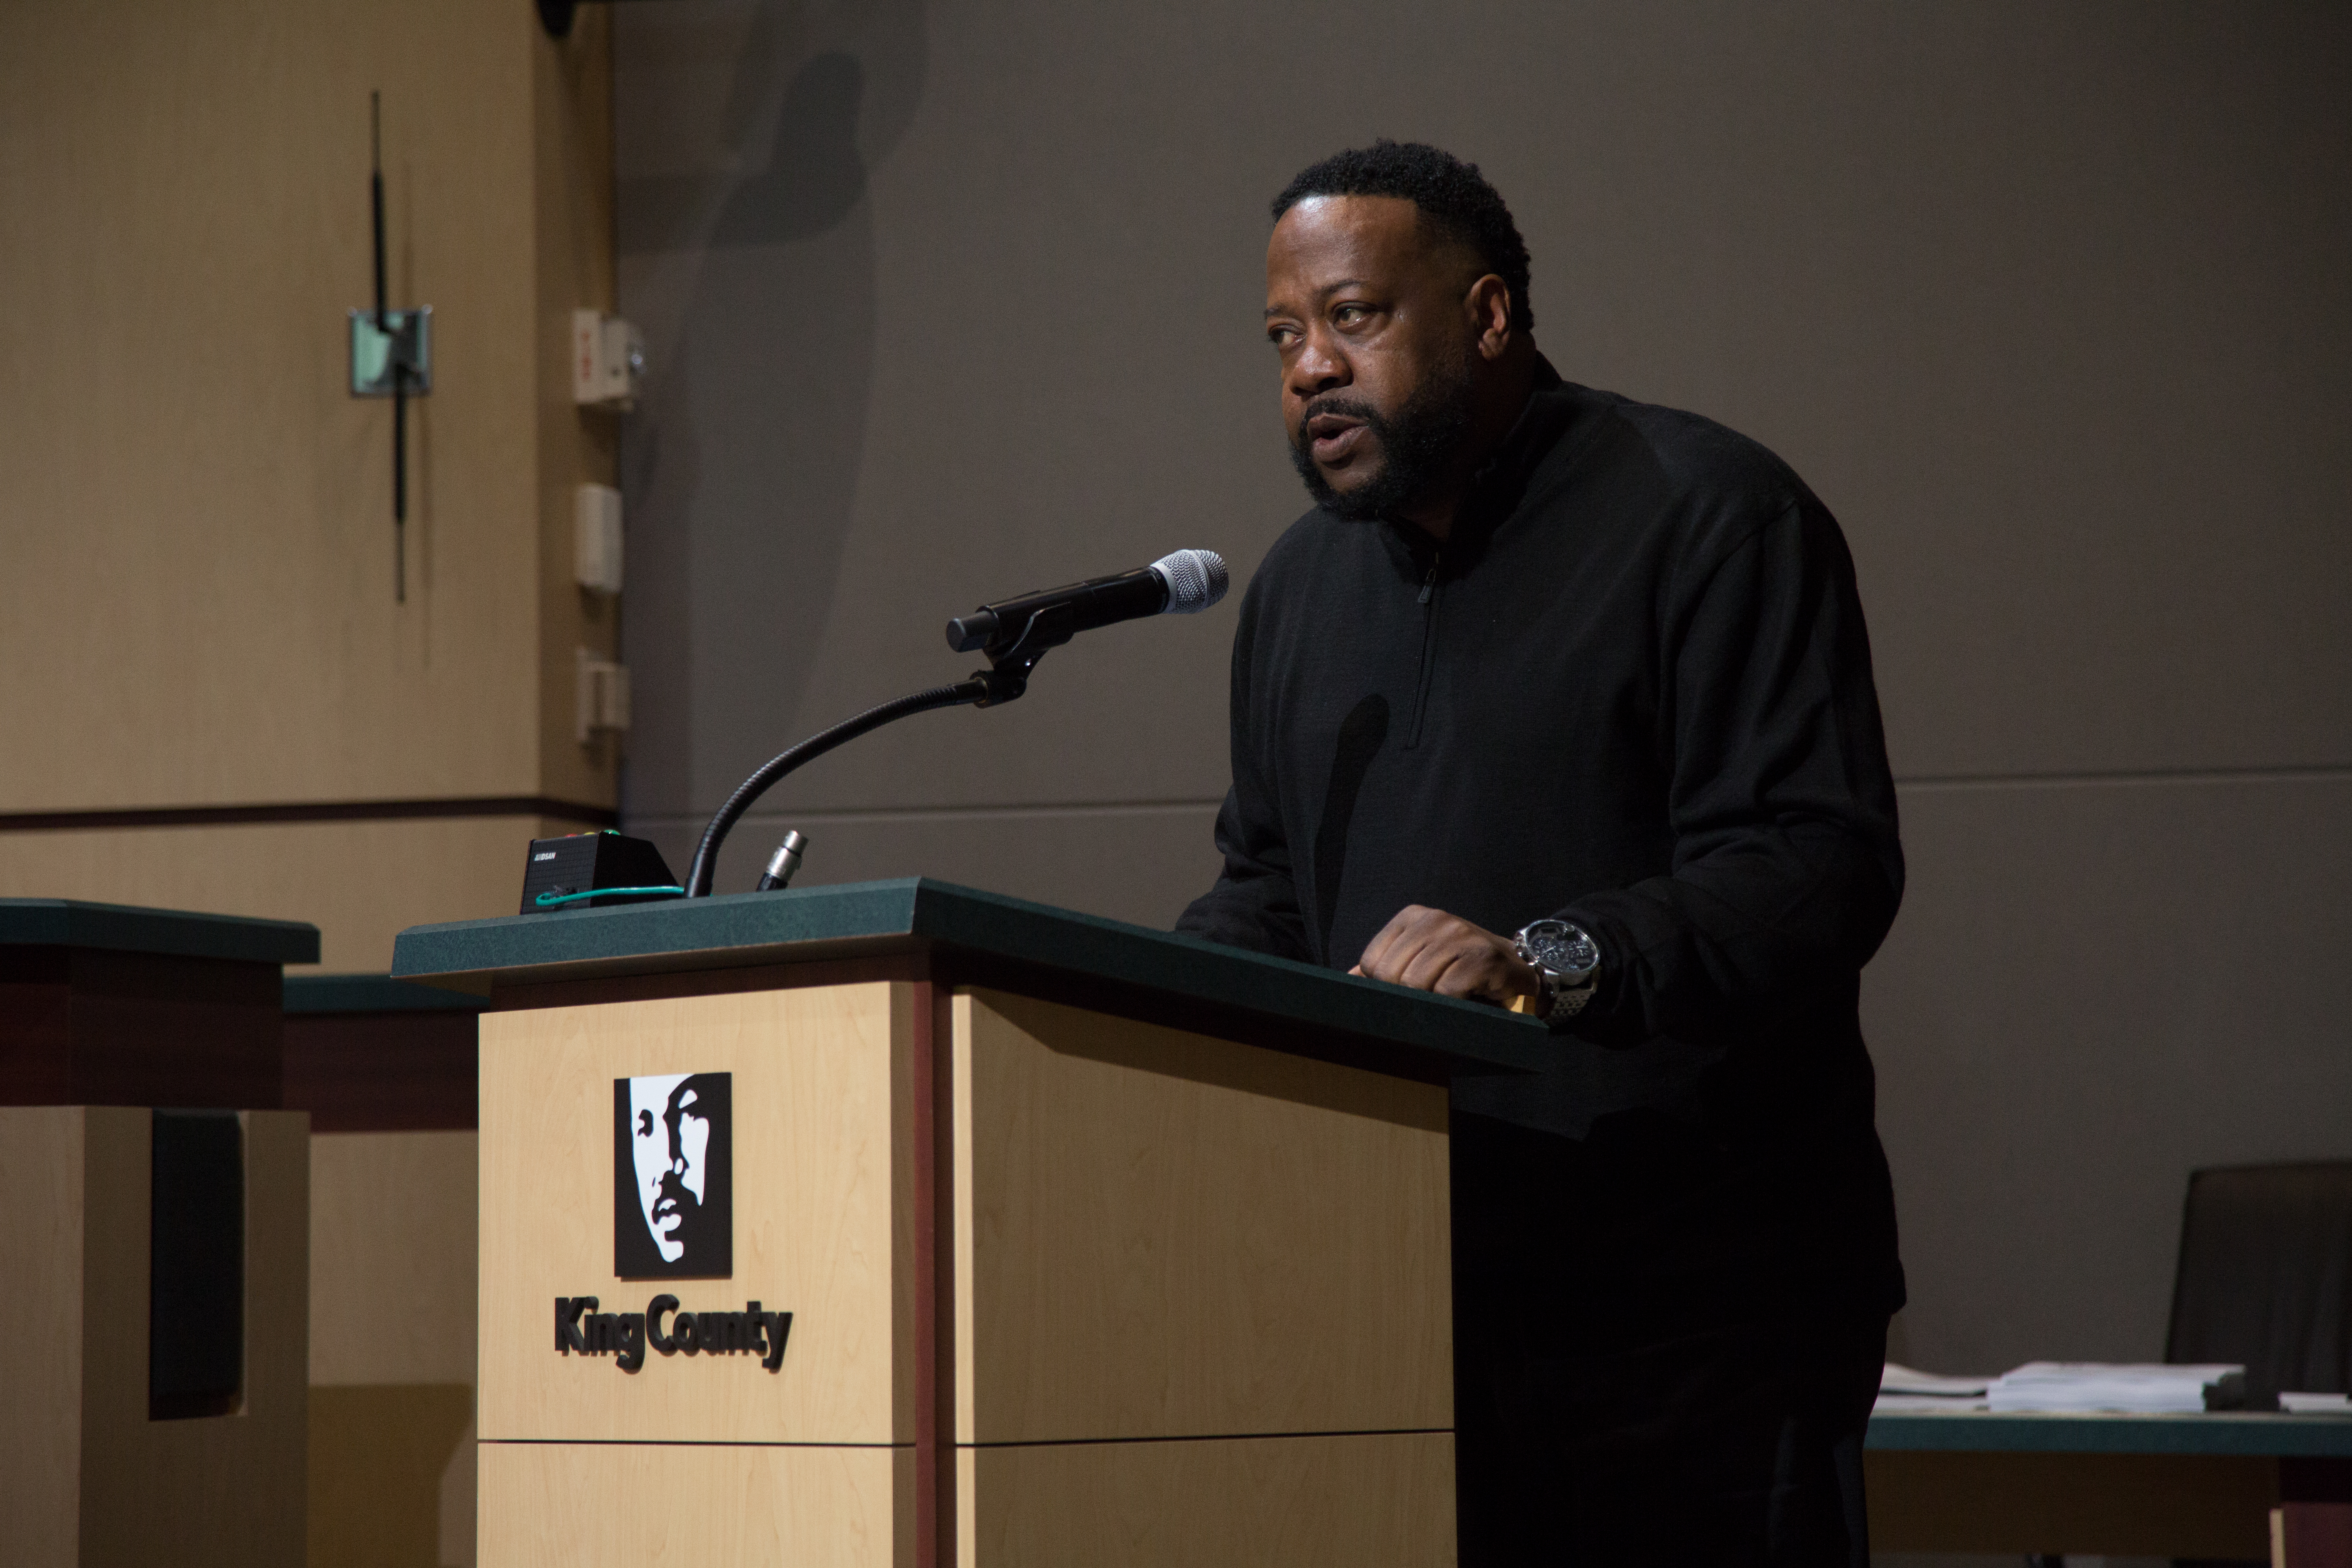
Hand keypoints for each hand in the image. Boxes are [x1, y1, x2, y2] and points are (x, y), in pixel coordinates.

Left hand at [1349, 905, 1542, 1006]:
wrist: (1513, 967)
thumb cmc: (1459, 966)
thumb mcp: (1418, 956)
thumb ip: (1383, 964)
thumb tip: (1346, 980)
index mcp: (1412, 915)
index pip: (1371, 961)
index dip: (1383, 985)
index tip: (1404, 990)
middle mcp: (1436, 919)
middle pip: (1392, 975)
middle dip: (1406, 996)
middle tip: (1428, 997)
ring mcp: (1461, 934)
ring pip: (1417, 984)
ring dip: (1431, 1001)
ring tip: (1447, 997)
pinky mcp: (1482, 956)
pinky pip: (1448, 992)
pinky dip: (1453, 1004)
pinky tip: (1466, 997)